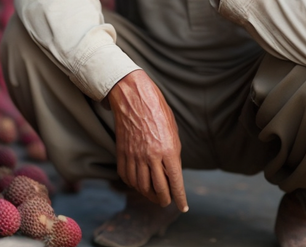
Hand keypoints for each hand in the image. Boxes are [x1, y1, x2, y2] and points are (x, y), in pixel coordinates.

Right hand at [108, 70, 187, 211]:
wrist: (133, 97)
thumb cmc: (157, 111)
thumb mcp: (173, 133)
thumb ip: (173, 155)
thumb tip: (172, 174)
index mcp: (168, 151)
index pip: (175, 183)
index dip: (180, 198)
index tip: (182, 207)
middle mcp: (151, 156)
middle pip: (158, 189)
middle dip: (164, 200)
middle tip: (167, 202)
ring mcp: (135, 156)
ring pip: (141, 186)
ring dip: (148, 195)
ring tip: (154, 196)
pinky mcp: (122, 153)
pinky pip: (126, 176)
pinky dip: (133, 184)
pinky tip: (138, 184)